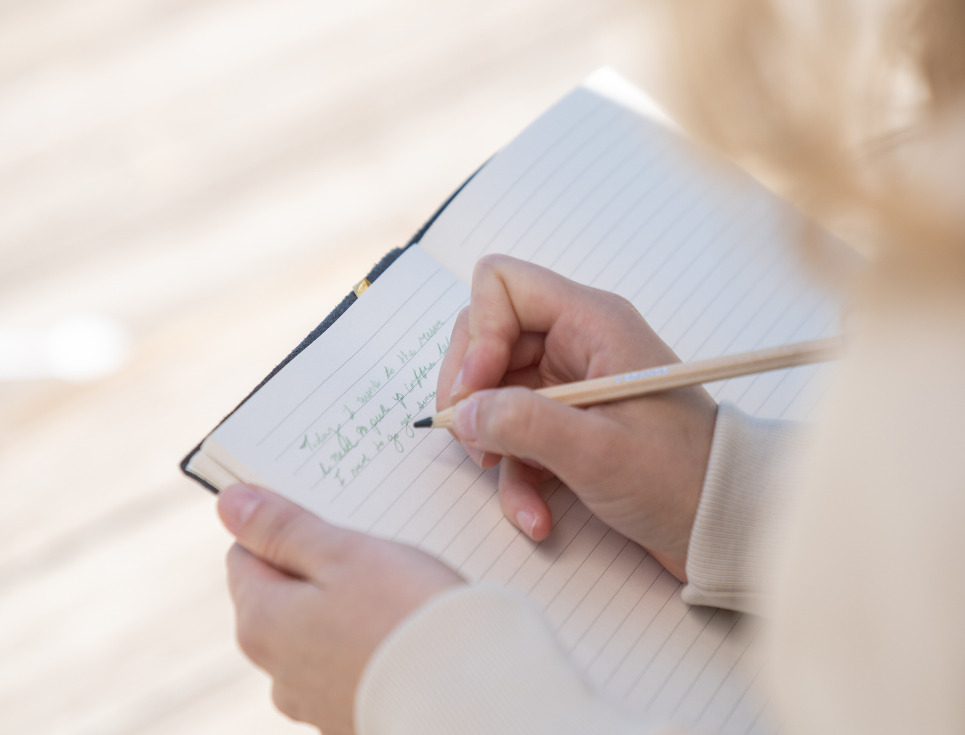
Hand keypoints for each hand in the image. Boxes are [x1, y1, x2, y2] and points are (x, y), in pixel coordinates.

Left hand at [217, 484, 462, 734]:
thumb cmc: (406, 614)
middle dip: (318, 569)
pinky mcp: (349, 715)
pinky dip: (366, 644)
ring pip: (316, 631)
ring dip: (345, 609)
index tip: (332, 521)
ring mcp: (312, 700)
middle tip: (373, 553)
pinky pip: (347, 664)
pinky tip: (403, 633)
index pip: (246, 554)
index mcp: (261, 621)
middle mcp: (275, 669)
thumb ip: (281, 529)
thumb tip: (229, 504)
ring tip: (397, 595)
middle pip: (281, 595)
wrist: (469, 695)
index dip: (287, 529)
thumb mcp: (341, 553)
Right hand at [437, 255, 716, 580]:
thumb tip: (463, 413)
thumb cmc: (680, 477)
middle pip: (487, 338)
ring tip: (505, 481)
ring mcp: (570, 384)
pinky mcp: (569, 423)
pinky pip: (517, 434)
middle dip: (471, 391)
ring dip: (492, 443)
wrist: (722, 523)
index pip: (502, 286)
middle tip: (472, 438)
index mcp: (592, 323)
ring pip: (496, 393)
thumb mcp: (598, 451)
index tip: (474, 392)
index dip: (478, 334)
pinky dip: (516, 475)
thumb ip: (522, 424)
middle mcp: (577, 343)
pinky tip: (535, 513)